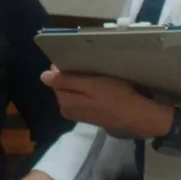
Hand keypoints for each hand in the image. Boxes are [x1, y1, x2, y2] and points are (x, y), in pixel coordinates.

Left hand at [41, 66, 175, 138]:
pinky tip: (100, 87)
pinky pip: (81, 97)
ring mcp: (77, 114)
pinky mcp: (88, 115)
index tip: (80, 62)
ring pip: (73, 91)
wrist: (137, 116)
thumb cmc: (115, 96)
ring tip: (97, 76)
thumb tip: (43, 77)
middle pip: (64, 86)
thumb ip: (66, 81)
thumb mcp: (91, 85)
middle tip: (91, 69)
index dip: (66, 68)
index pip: (55, 79)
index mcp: (65, 102)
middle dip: (73, 76)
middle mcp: (67, 110)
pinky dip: (87, 90)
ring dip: (81, 82)